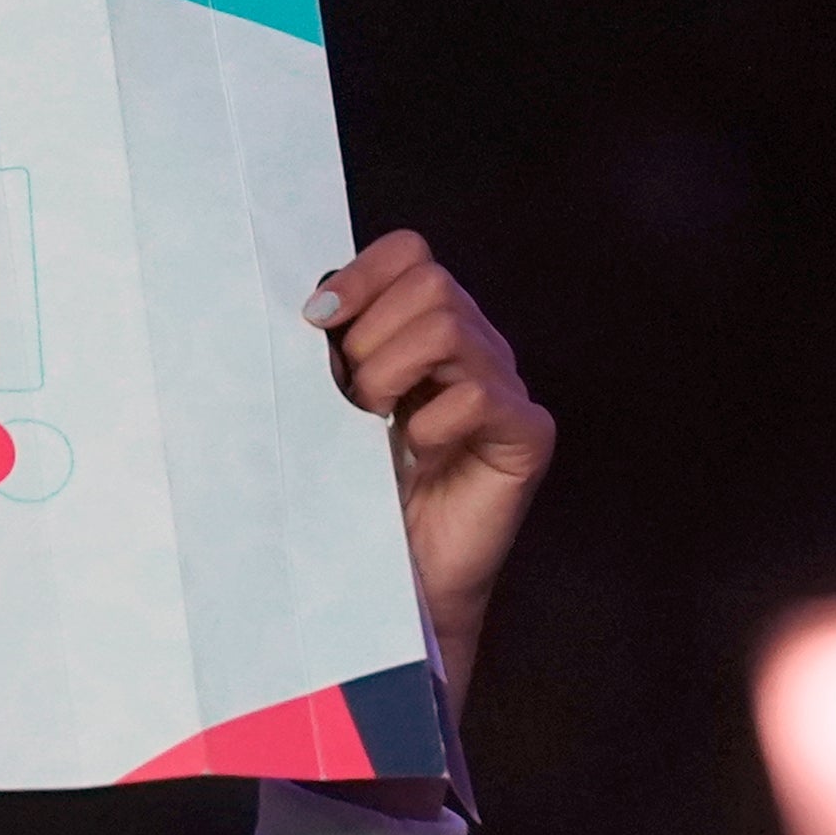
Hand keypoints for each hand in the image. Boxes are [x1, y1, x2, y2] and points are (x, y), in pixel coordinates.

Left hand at [308, 231, 554, 699]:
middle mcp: (476, 349)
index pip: (412, 253)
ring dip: (391, 371)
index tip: (315, 320)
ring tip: (372, 420)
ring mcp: (506, 389)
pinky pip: (481, 395)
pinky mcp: (526, 435)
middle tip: (349, 397)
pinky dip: (434, 418)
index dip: (362, 276)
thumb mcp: (334, 409)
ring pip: (450, 327)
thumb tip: (310, 309)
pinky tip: (417, 449)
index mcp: (431, 330)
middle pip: (431, 283)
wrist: (397, 581)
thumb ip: (334, 354)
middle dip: (371, 336)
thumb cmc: (363, 497)